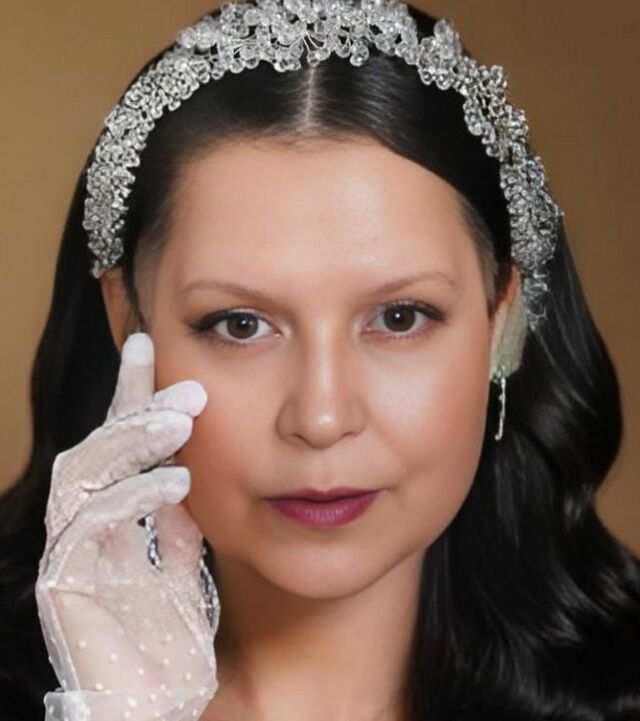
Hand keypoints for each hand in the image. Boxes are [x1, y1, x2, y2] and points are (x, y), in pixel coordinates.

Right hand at [35, 332, 219, 720]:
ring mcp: (67, 554)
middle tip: (182, 385)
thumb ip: (175, 518)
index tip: (146, 344)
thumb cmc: (168, 639)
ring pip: (81, 475)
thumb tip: (184, 466)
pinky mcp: (62, 585)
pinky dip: (132, 495)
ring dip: (130, 441)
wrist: (158, 704)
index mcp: (110, 517)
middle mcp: (82, 528)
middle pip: (93, 448)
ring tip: (179, 420)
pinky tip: (175, 480)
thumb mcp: (182, 561)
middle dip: (132, 407)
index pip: (114, 443)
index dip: (126, 392)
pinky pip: (90, 526)